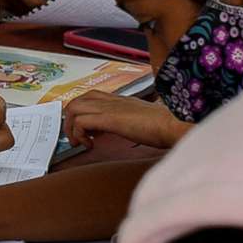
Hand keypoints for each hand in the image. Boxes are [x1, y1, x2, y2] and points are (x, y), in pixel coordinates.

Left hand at [63, 91, 186, 150]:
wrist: (172, 124)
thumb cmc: (164, 125)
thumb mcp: (141, 119)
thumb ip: (129, 119)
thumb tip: (123, 127)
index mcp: (118, 99)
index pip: (89, 97)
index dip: (81, 111)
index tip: (85, 129)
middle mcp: (110, 100)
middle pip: (76, 101)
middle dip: (69, 120)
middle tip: (76, 137)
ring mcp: (108, 107)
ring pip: (73, 109)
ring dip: (71, 128)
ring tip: (79, 142)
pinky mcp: (108, 118)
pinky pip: (80, 122)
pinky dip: (79, 134)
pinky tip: (90, 145)